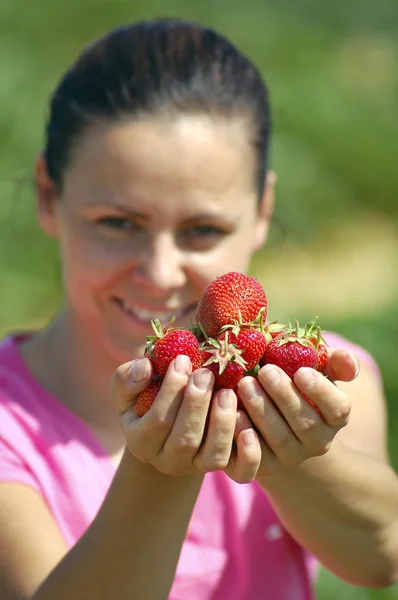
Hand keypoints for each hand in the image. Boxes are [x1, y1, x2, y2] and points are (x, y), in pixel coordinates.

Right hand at [110, 356, 260, 482]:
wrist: (171, 422)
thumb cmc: (148, 396)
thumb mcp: (129, 387)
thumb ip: (128, 377)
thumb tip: (146, 368)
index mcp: (142, 442)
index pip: (157, 421)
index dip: (171, 390)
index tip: (182, 359)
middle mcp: (169, 461)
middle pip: (185, 441)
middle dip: (197, 404)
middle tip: (206, 373)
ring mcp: (199, 466)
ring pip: (214, 456)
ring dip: (223, 423)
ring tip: (227, 392)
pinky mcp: (226, 467)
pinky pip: (241, 470)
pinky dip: (249, 453)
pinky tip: (249, 424)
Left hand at [236, 348, 359, 474]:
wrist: (269, 412)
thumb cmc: (294, 382)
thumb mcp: (316, 368)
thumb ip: (336, 362)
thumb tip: (348, 360)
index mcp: (334, 418)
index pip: (337, 409)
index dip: (321, 391)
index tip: (301, 371)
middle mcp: (317, 442)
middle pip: (305, 424)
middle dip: (283, 395)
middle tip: (264, 371)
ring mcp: (290, 457)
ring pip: (279, 439)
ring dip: (261, 410)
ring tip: (244, 384)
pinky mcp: (263, 467)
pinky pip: (256, 460)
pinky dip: (245, 437)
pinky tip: (235, 414)